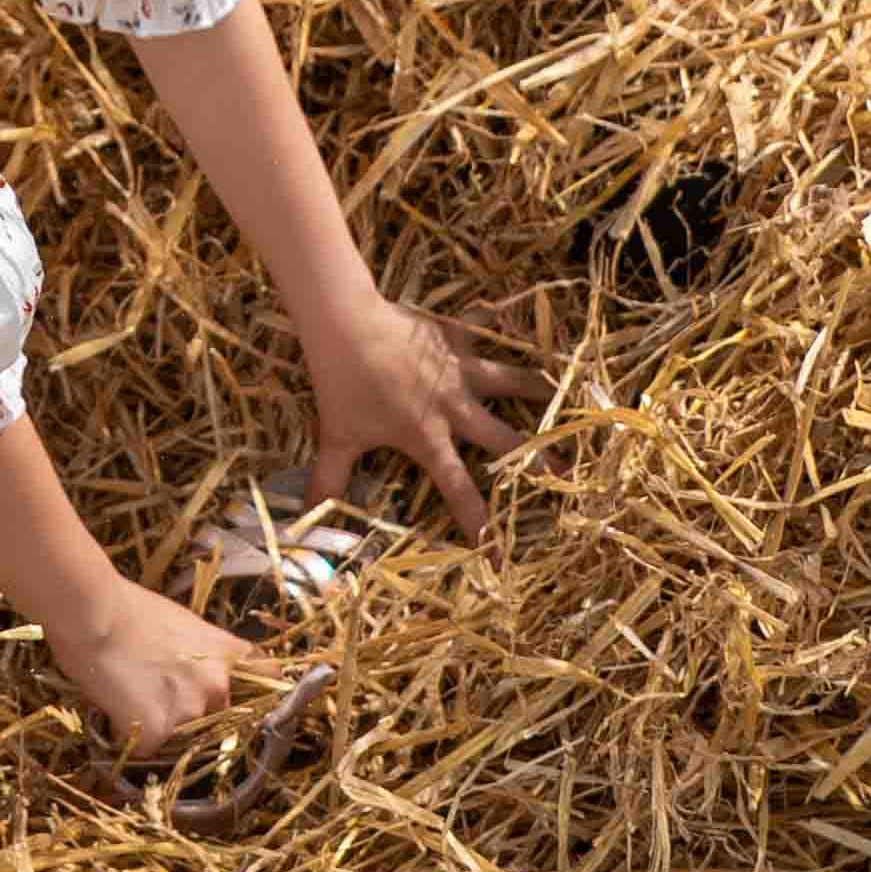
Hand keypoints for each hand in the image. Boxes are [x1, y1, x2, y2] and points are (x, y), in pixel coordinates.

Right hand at [47, 575, 253, 755]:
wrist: (93, 612)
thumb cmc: (127, 608)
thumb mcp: (182, 623)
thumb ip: (199, 653)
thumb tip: (190, 672)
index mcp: (226, 654)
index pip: (269, 676)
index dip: (260, 691)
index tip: (251, 700)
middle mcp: (218, 686)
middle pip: (214, 717)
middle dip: (189, 714)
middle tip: (153, 694)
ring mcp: (189, 711)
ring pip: (179, 737)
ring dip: (157, 729)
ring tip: (127, 699)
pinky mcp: (157, 732)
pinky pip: (146, 749)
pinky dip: (130, 739)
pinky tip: (113, 713)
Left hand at [300, 294, 549, 541]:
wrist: (347, 325)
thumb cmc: (344, 385)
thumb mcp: (336, 437)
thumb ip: (328, 480)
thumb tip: (304, 520)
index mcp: (429, 439)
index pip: (459, 492)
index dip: (481, 526)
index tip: (501, 557)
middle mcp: (455, 408)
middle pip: (505, 440)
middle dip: (538, 459)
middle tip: (566, 473)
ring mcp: (460, 370)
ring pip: (510, 382)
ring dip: (535, 388)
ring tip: (561, 393)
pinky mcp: (455, 336)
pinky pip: (482, 326)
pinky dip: (495, 320)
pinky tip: (507, 314)